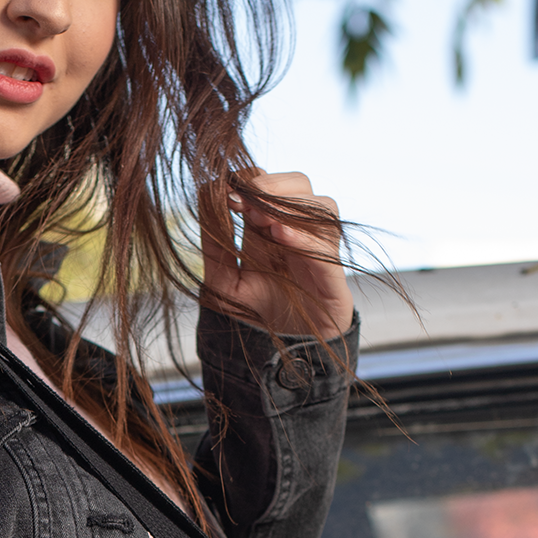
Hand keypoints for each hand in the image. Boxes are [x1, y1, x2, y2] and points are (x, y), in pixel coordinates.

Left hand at [201, 170, 353, 342]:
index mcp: (270, 230)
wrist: (277, 357)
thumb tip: (205, 195)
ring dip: (292, 206)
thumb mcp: (222, 280)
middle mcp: (299, 234)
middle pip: (301, 185)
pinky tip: (280, 235)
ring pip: (323, 207)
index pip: (271, 185)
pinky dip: (304, 237)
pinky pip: (326, 248)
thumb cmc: (254, 317)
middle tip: (246, 199)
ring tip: (262, 218)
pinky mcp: (333, 277)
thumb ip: (213, 244)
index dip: (253, 180)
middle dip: (274, 185)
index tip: (227, 191)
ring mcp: (319, 252)